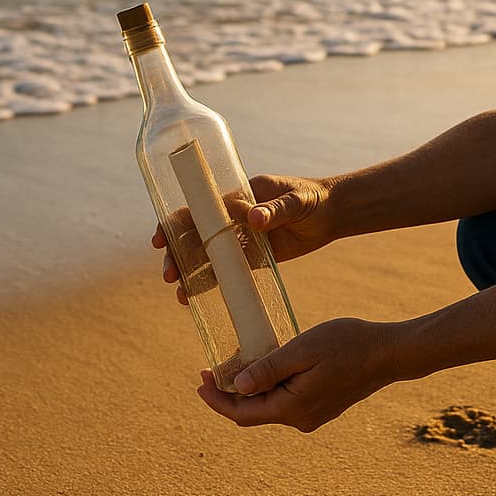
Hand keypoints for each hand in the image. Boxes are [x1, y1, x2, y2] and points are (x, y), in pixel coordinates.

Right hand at [152, 173, 337, 305]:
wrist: (334, 214)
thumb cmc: (313, 198)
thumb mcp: (296, 200)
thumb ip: (277, 208)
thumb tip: (253, 218)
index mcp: (237, 197)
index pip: (198, 208)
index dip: (175, 222)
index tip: (161, 238)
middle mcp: (232, 219)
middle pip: (194, 236)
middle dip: (177, 255)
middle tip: (170, 275)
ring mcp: (241, 240)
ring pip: (206, 257)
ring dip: (189, 274)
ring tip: (180, 295)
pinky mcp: (253, 259)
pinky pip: (226, 273)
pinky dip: (209, 284)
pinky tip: (195, 298)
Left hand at [195, 317, 402, 431]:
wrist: (388, 353)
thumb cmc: (347, 344)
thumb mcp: (303, 349)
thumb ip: (269, 368)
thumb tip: (238, 385)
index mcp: (292, 407)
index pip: (241, 413)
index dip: (216, 399)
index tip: (200, 379)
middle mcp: (300, 419)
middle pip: (253, 413)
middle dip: (228, 394)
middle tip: (210, 370)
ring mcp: (312, 415)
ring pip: (269, 407)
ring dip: (250, 389)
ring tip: (236, 363)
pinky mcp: (321, 406)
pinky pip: (285, 402)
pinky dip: (268, 388)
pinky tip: (266, 367)